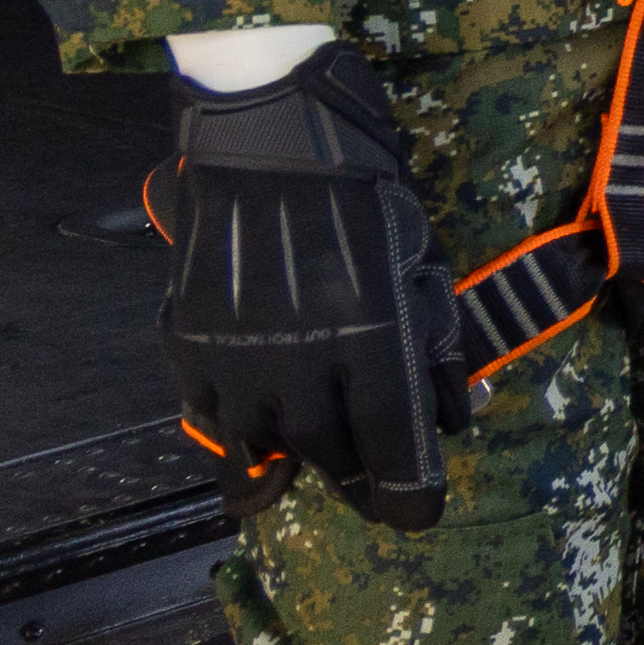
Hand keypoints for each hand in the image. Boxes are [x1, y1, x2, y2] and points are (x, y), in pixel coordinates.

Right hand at [152, 43, 457, 528]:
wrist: (266, 133)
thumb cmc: (361, 190)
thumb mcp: (421, 263)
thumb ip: (437, 345)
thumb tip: (455, 414)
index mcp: (367, 335)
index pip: (390, 445)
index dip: (408, 492)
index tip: (417, 511)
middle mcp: (297, 357)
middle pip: (330, 453)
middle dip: (359, 474)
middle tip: (374, 478)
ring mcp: (235, 354)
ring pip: (266, 445)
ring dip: (299, 455)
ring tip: (322, 446)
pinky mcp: (188, 342)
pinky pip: (212, 416)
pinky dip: (242, 430)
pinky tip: (265, 418)